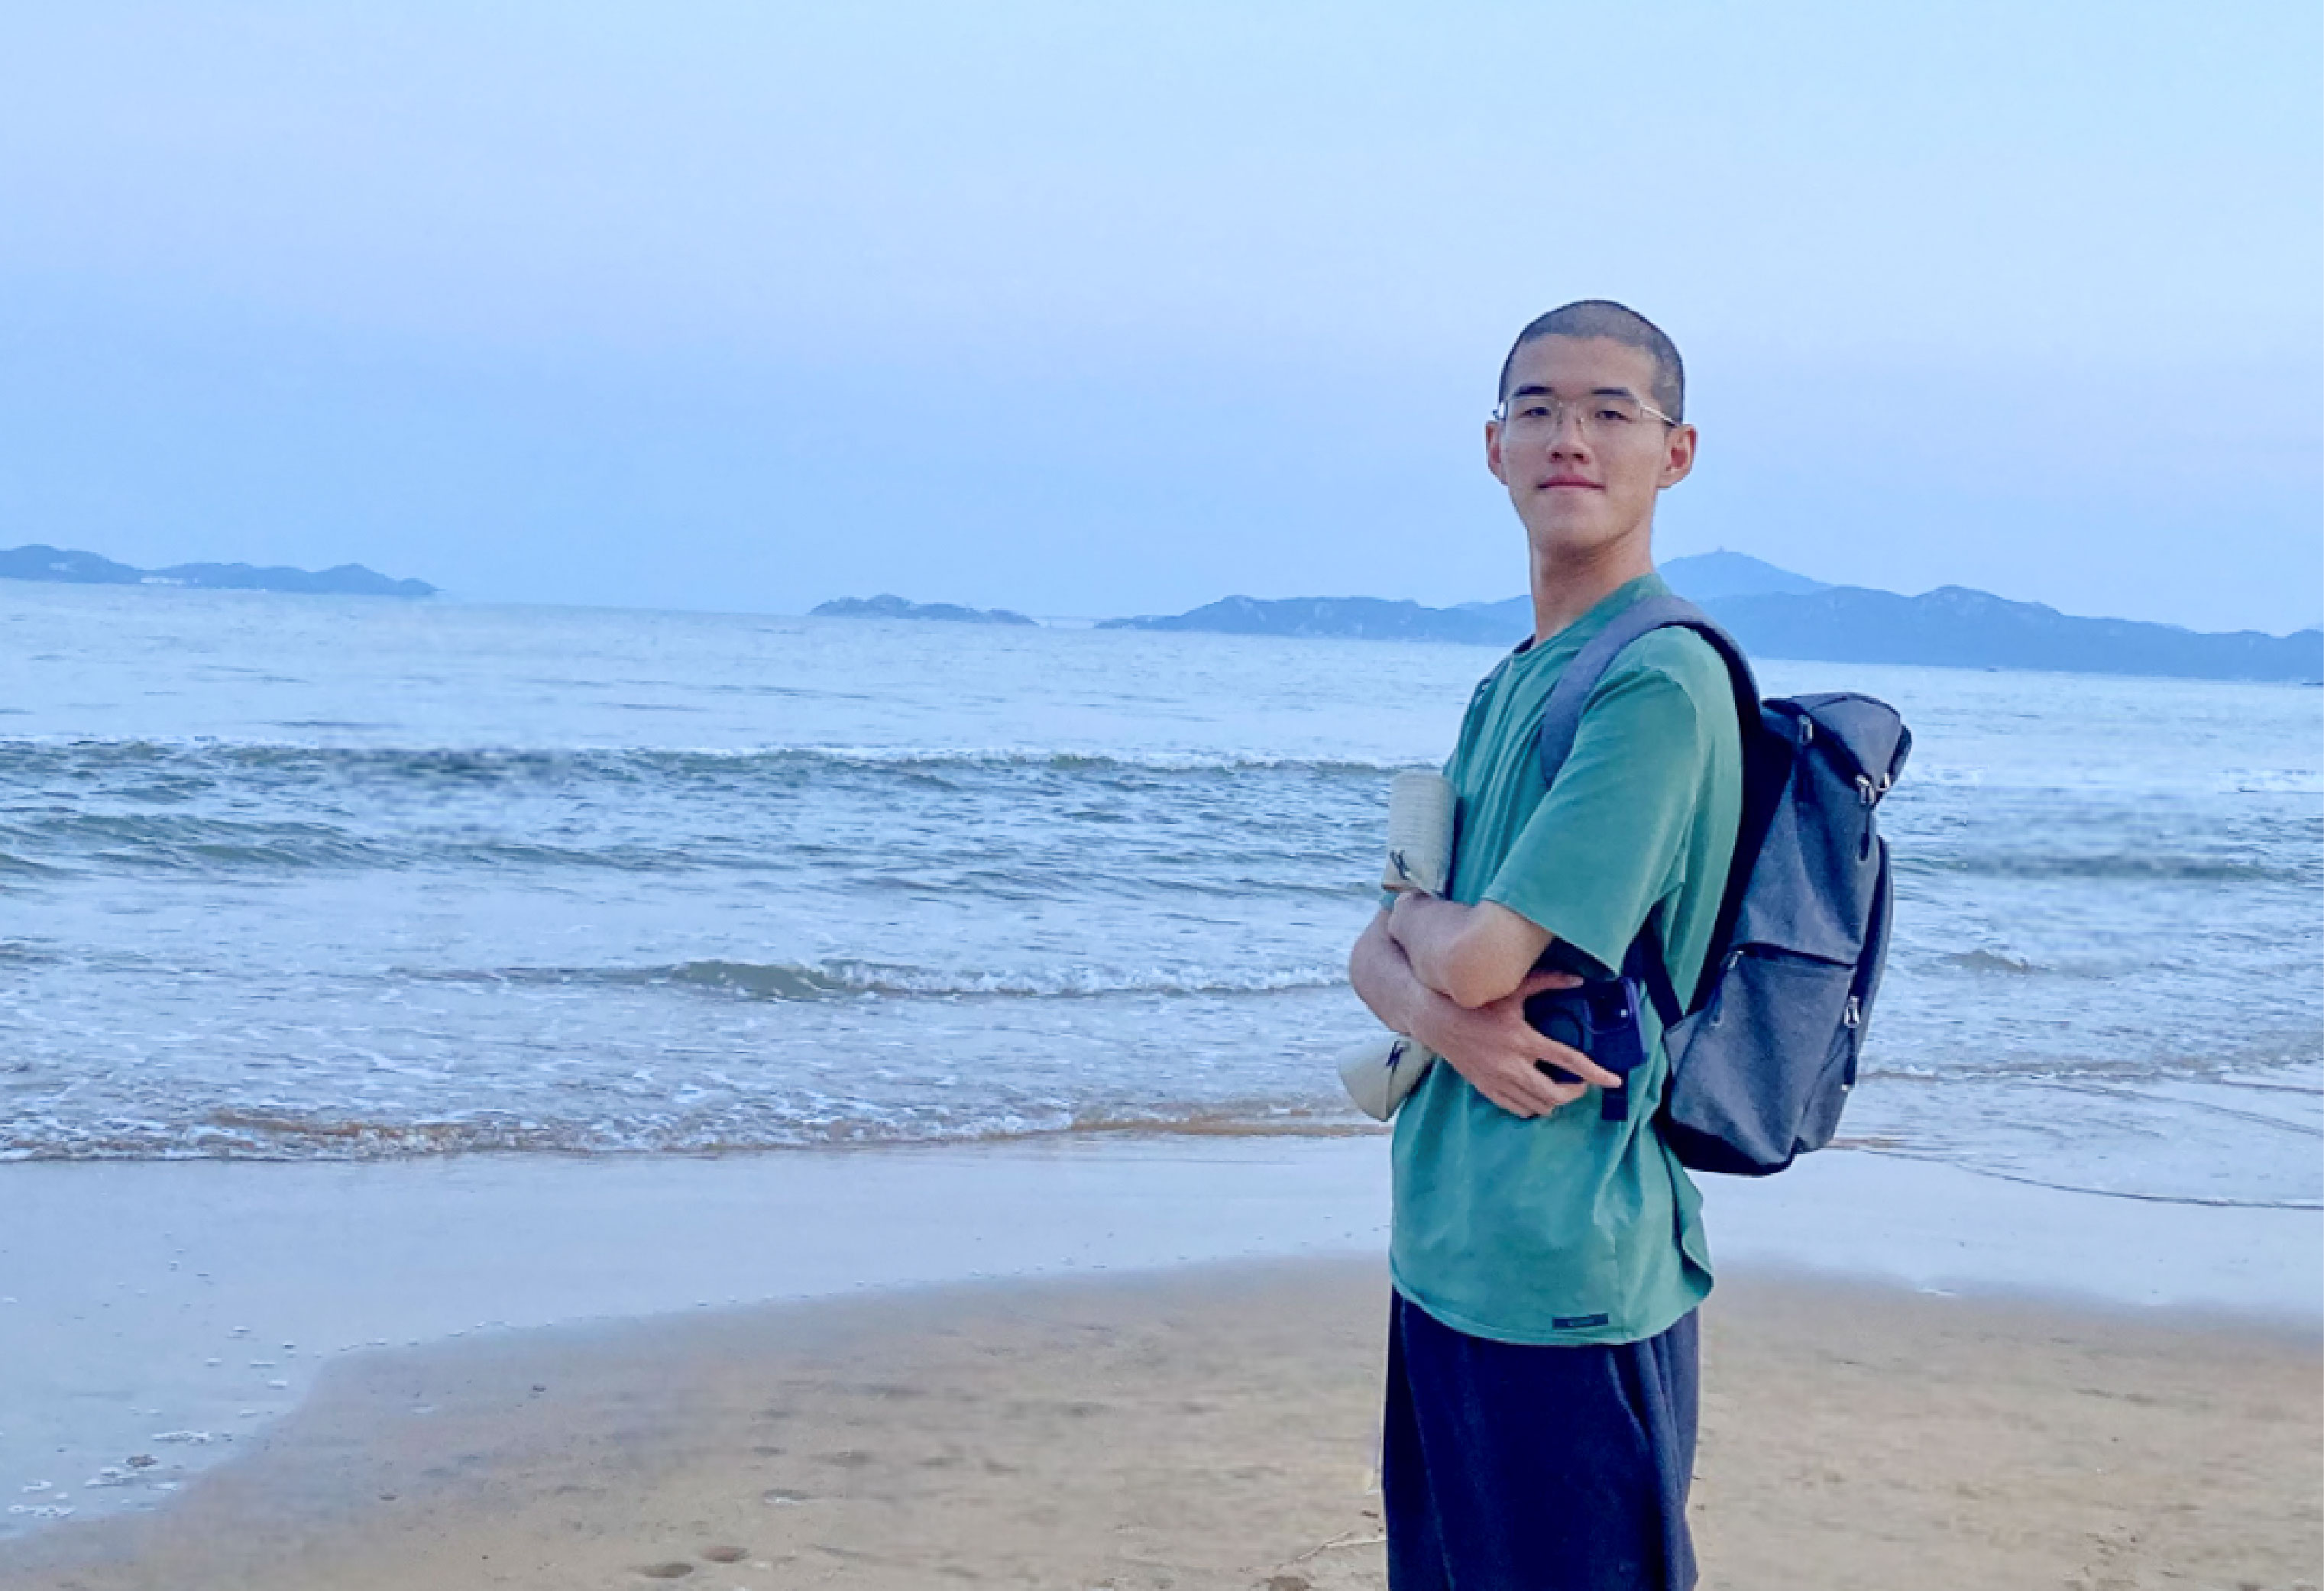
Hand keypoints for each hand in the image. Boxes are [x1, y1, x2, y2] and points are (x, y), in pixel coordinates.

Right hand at [1412, 969, 1626, 1119]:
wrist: (1435, 1018)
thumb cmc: (1474, 1001)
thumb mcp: (1512, 988)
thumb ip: (1548, 981)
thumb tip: (1580, 980)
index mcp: (1522, 1039)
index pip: (1568, 1061)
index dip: (1595, 1073)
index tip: (1614, 1081)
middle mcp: (1511, 1065)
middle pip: (1554, 1094)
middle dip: (1575, 1093)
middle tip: (1581, 1084)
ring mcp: (1497, 1080)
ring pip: (1537, 1106)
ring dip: (1554, 1101)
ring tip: (1560, 1088)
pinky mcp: (1485, 1088)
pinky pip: (1516, 1109)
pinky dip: (1532, 1106)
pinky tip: (1535, 1095)